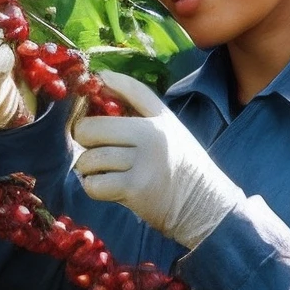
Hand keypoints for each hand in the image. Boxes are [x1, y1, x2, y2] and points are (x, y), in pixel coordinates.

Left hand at [71, 71, 243, 247]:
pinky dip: (94, 187)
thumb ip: (141, 110)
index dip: (104, 83)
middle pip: (92, 128)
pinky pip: (94, 184)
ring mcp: (143, 163)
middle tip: (93, 147)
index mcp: (161, 119)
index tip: (93, 86)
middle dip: (84, 139)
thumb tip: (102, 83)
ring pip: (89, 158)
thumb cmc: (182, 167)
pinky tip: (107, 186)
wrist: (205, 207)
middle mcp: (152, 136)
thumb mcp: (171, 131)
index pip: (130, 89)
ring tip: (103, 171)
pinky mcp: (135, 189)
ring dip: (88, 168)